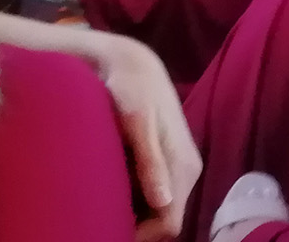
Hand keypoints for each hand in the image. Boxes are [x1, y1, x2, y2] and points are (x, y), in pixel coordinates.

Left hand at [90, 34, 201, 239]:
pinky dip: (136, 198)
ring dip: (136, 213)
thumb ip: (151, 162)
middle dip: (138, 226)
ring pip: (160, 207)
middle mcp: (187, 171)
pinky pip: (155, 193)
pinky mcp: (166, 160)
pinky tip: (113, 188)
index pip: (171, 222)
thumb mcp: (138, 124)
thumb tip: (164, 201)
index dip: (143, 235)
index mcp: (184, 167)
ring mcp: (177, 166)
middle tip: (101, 218)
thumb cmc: (132, 89)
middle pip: (166, 218)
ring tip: (104, 204)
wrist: (132, 63)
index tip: (110, 230)